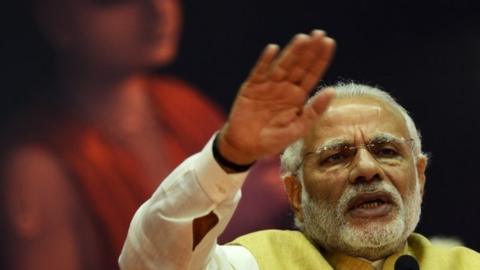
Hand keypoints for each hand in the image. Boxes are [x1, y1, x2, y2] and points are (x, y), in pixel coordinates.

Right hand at [218, 30, 335, 164]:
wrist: (245, 147)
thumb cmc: (273, 140)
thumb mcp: (297, 129)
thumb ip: (314, 111)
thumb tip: (332, 90)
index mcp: (298, 97)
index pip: (312, 74)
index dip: (321, 59)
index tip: (329, 43)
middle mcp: (285, 87)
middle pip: (299, 65)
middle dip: (309, 50)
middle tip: (319, 34)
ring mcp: (268, 86)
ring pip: (282, 65)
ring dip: (291, 52)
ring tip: (302, 38)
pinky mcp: (251, 87)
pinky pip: (259, 71)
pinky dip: (265, 61)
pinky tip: (273, 49)